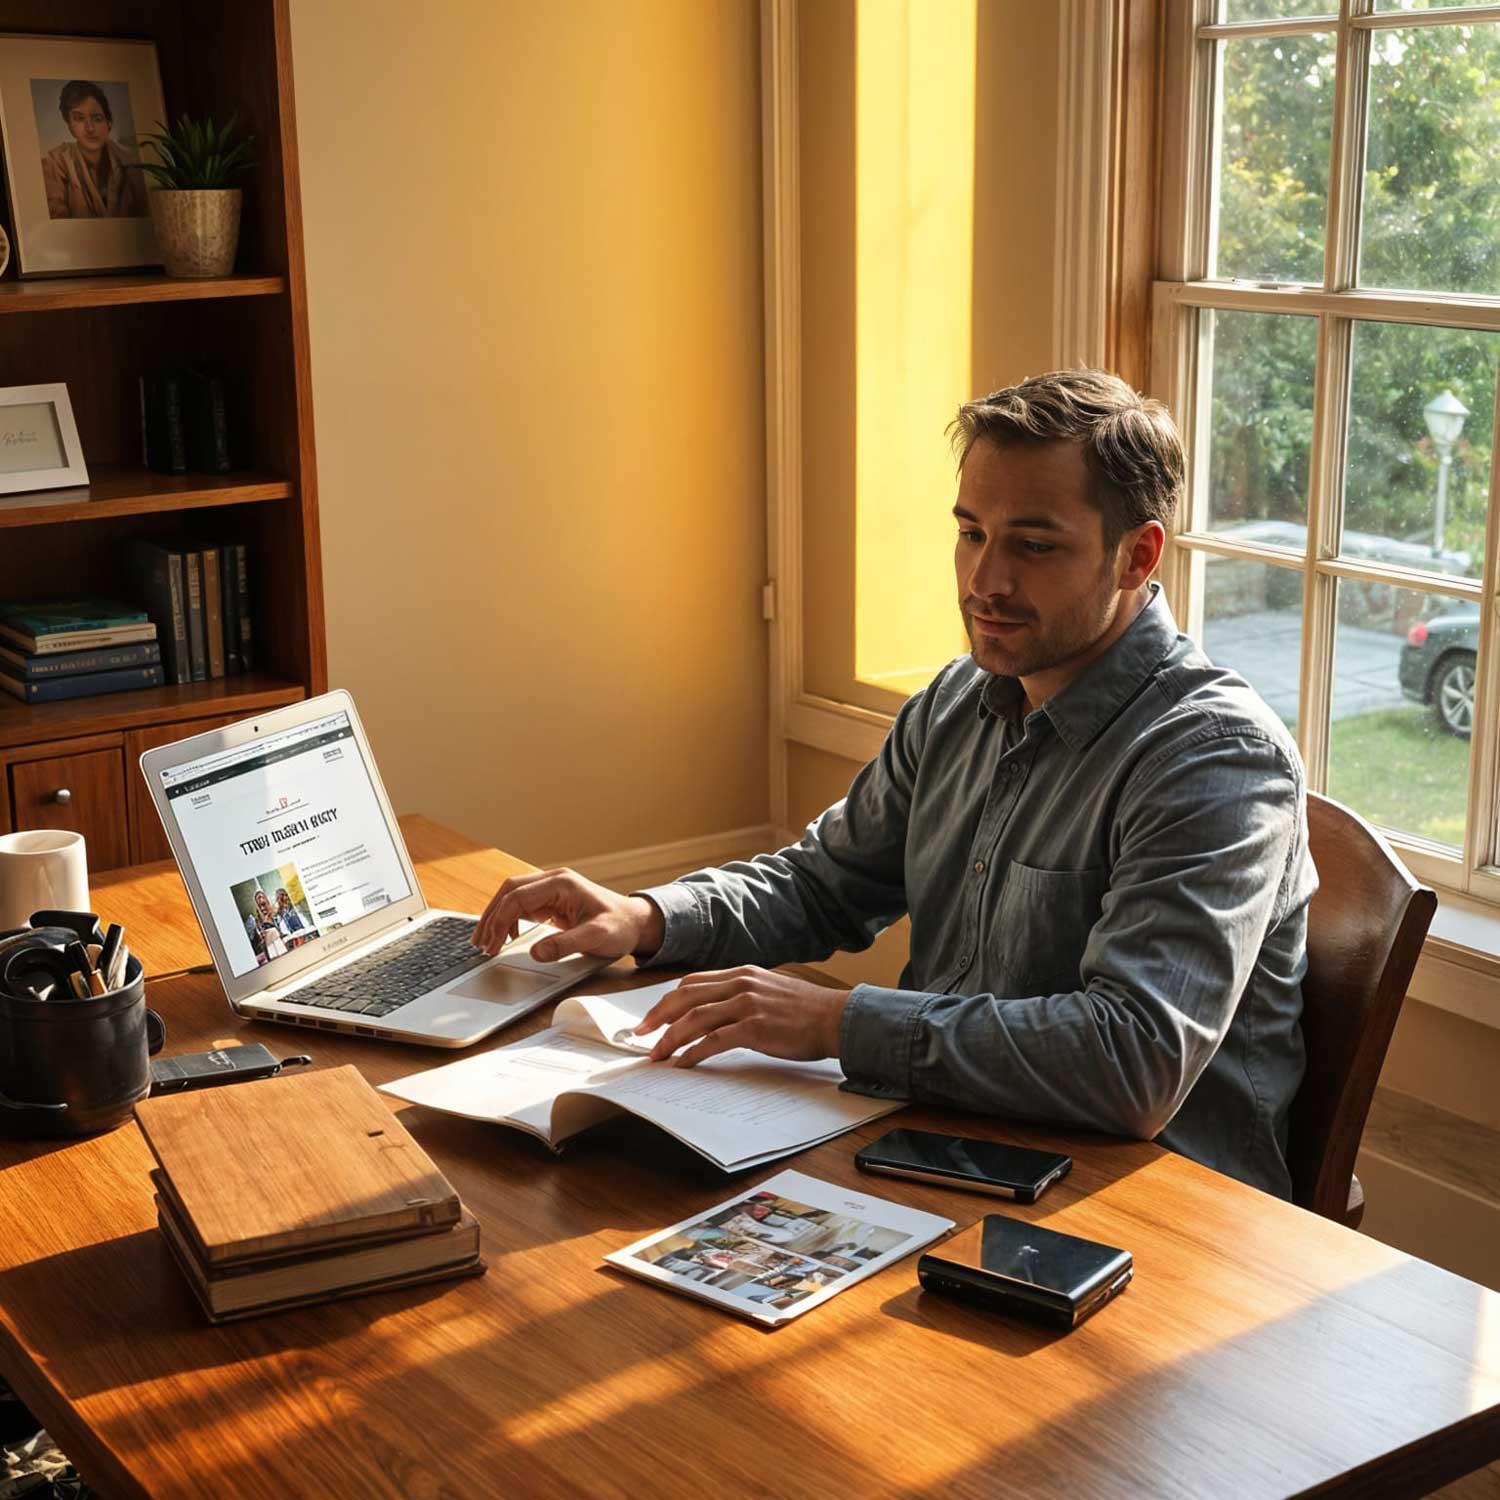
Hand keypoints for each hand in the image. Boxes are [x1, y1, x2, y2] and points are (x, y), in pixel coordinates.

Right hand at [473, 868, 663, 961]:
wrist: (636, 923)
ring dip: (497, 917)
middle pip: (509, 891)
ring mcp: (552, 889)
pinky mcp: (552, 900)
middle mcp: (554, 881)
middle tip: (480, 944)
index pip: (518, 896)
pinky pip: (522, 905)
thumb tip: (536, 953)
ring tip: (486, 943)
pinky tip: (505, 937)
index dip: (500, 920)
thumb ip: (566, 944)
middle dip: (491, 916)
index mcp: (562, 883)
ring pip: (512, 896)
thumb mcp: (596, 938)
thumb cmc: (620, 926)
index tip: (491, 944)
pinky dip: (509, 920)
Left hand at [636, 965, 850, 1067]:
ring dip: (670, 1037)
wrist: (837, 1018)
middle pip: (685, 996)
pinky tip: (682, 1064)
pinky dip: (693, 1053)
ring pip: (694, 1018)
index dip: (667, 1000)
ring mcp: (748, 1005)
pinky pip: (713, 1040)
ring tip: (656, 1054)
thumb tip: (716, 1011)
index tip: (652, 1017)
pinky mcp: (755, 1028)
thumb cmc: (806, 1010)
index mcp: (742, 973)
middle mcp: (741, 984)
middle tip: (640, 1035)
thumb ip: (743, 994)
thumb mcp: (770, 990)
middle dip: (658, 1017)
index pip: (692, 982)